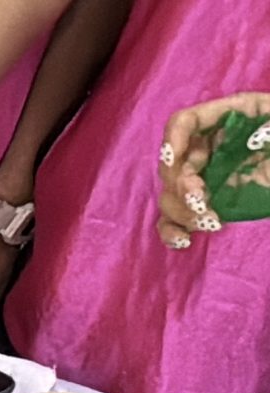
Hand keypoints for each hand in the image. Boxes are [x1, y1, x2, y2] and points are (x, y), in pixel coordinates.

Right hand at [159, 92, 269, 249]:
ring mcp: (208, 178)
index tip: (174, 160)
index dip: (173, 139)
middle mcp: (210, 147)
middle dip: (181, 186)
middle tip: (201, 203)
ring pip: (172, 194)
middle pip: (174, 165)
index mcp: (229, 119)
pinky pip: (178, 218)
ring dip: (183, 211)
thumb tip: (255, 140)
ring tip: (211, 222)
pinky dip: (174, 230)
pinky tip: (184, 240)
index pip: (185, 122)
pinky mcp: (211, 204)